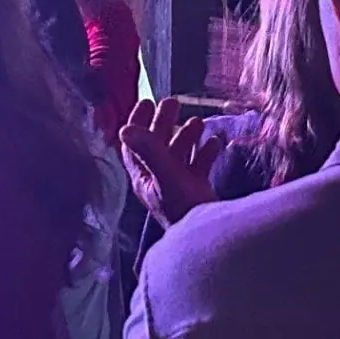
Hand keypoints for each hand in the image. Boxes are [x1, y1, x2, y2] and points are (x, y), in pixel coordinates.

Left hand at [119, 99, 223, 228]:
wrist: (211, 236)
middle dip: (164, 123)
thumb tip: (124, 128)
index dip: (137, 123)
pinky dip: (206, 152)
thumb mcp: (166, 176)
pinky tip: (215, 143)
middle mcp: (158, 180)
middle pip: (157, 145)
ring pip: (179, 154)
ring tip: (198, 122)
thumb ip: (149, 151)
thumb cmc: (184, 209)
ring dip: (187, 136)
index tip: (146, 103)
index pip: (133, 146)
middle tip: (173, 102)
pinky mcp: (197, 190)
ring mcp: (178, 185)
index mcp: (144, 177)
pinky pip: (199, 165)